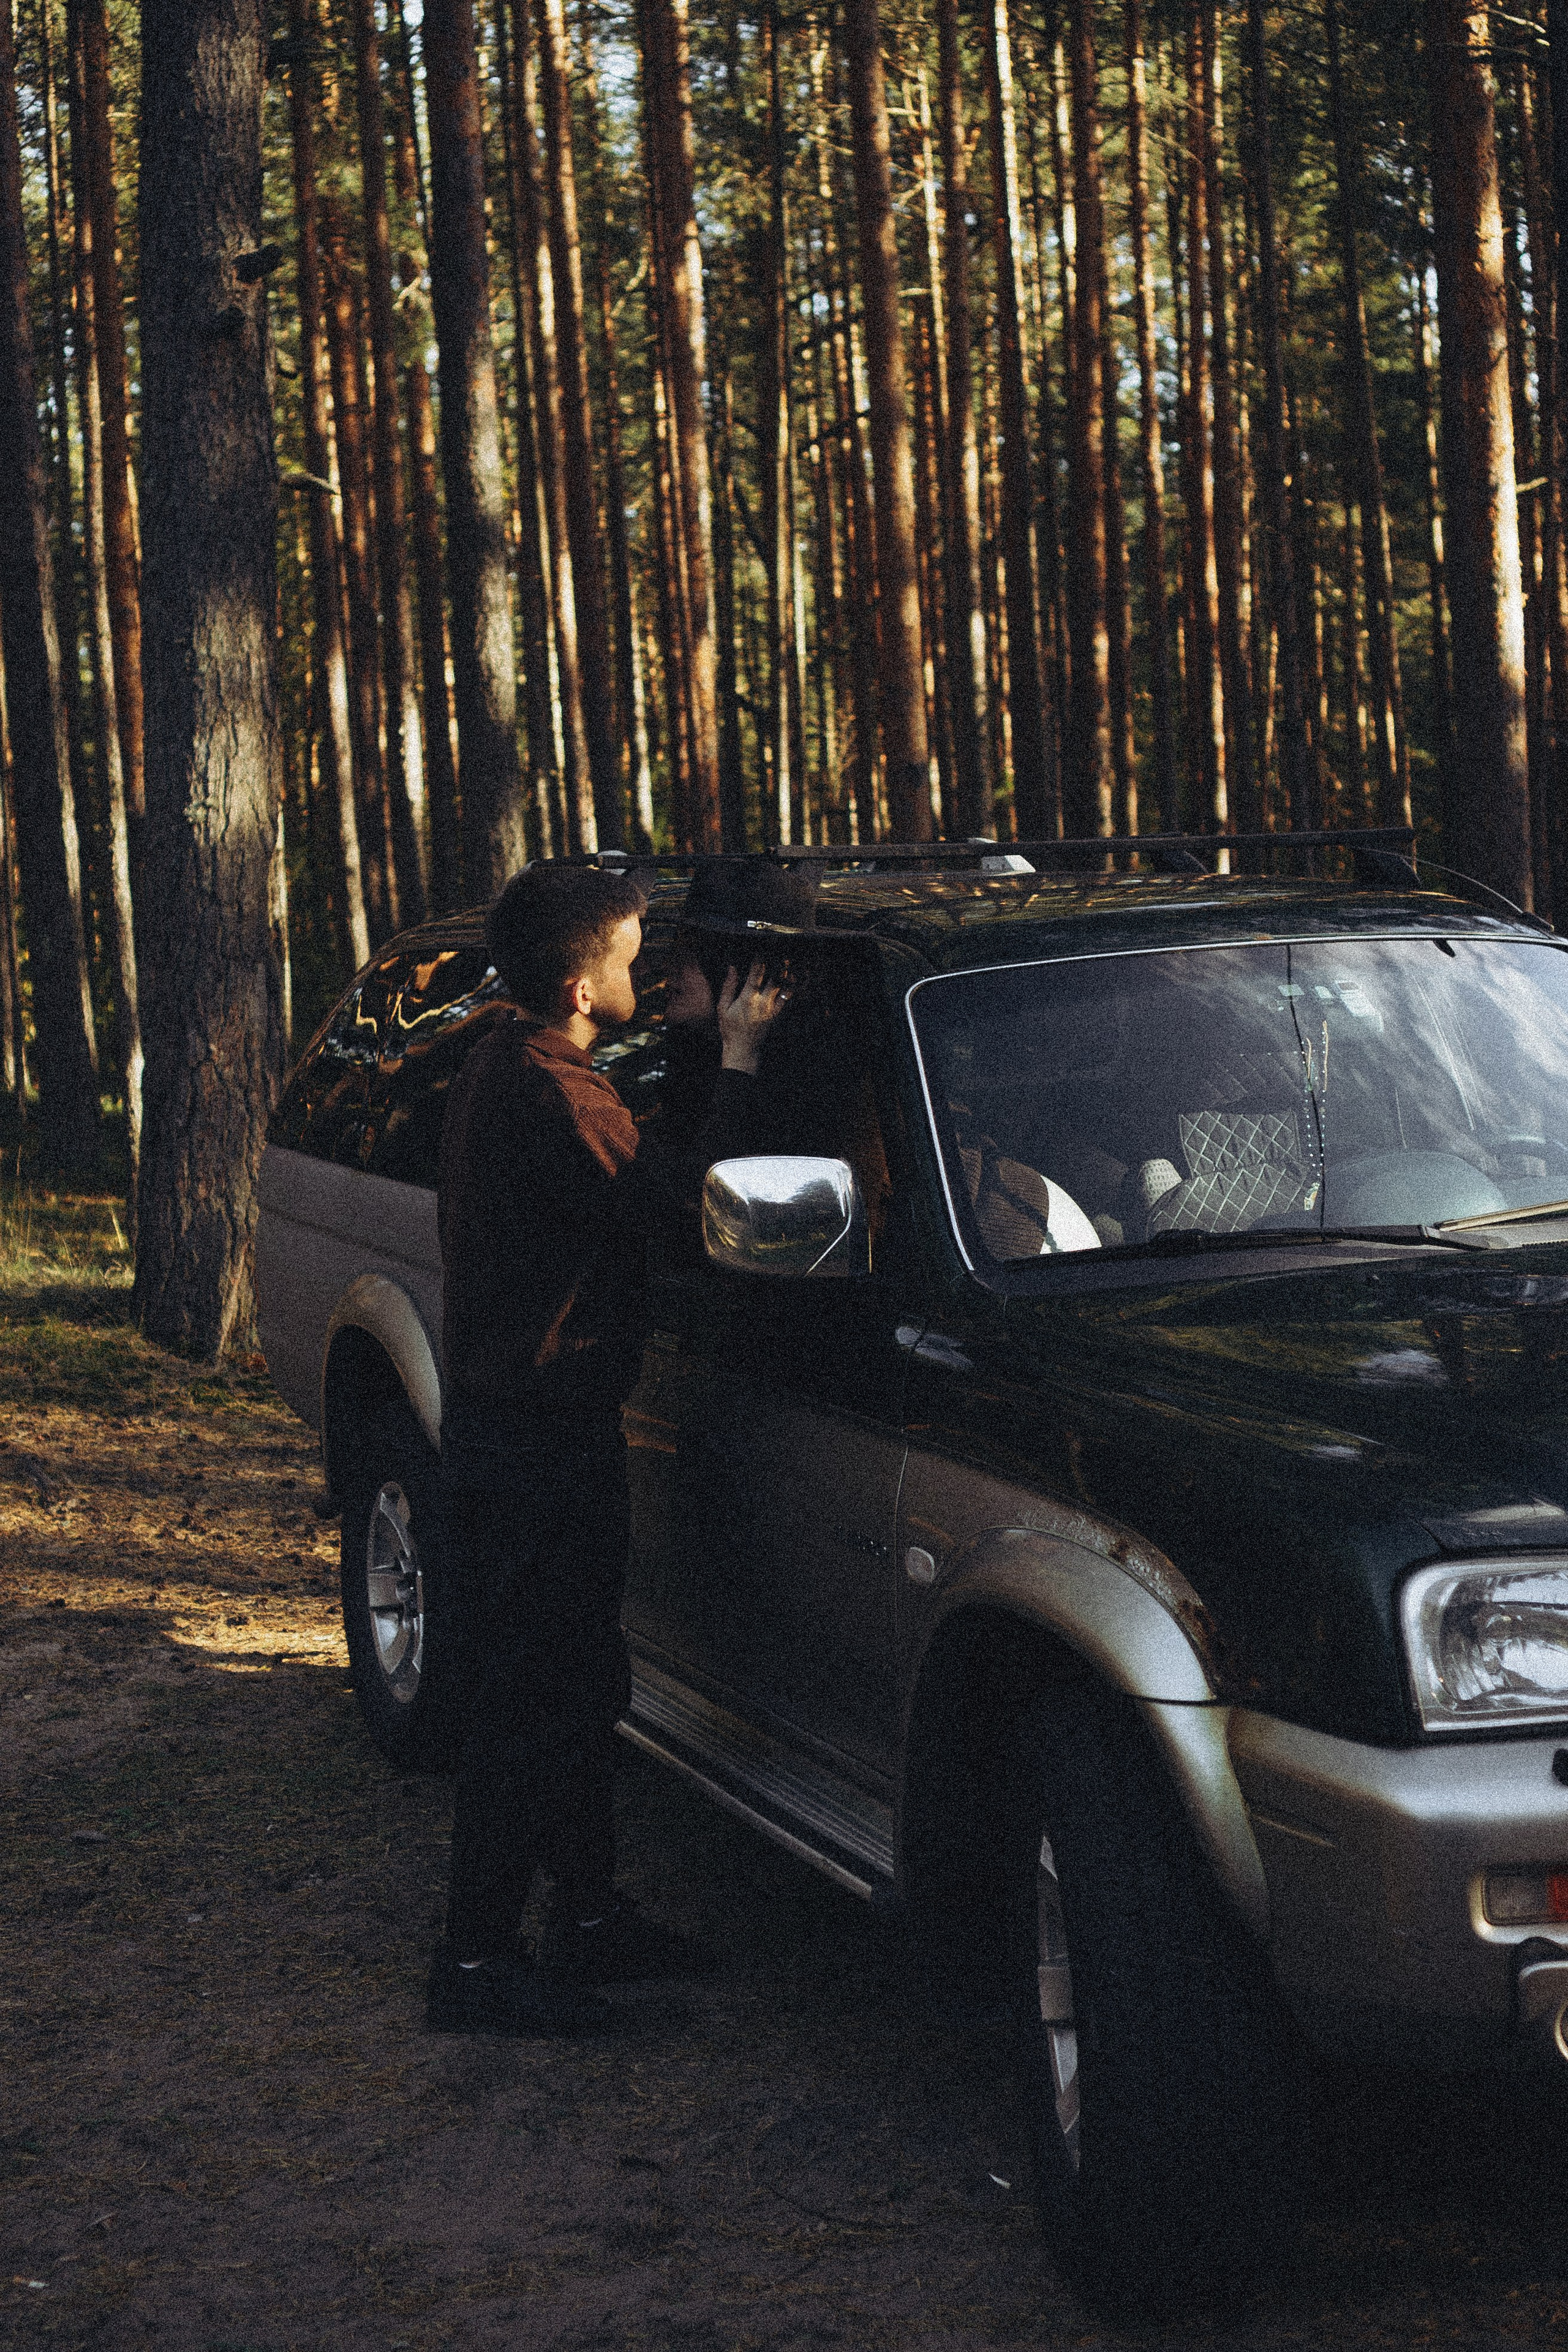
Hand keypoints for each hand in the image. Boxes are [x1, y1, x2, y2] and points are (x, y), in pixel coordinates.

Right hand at [717, 959, 790, 1074]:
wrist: (743, 1049)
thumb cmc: (730, 1028)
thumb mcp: (723, 1007)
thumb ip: (728, 986)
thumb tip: (732, 968)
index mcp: (748, 998)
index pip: (756, 973)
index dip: (760, 959)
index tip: (761, 949)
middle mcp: (762, 1002)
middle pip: (774, 977)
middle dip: (777, 963)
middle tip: (780, 951)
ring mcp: (772, 1009)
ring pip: (783, 986)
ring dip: (786, 973)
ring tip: (788, 961)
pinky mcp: (777, 1015)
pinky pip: (787, 999)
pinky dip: (790, 988)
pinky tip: (792, 979)